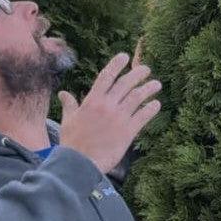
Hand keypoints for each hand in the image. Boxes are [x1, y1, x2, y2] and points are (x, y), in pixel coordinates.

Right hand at [58, 52, 161, 174]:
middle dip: (138, 73)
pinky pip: (144, 115)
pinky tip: (156, 104)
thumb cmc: (72, 143)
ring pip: (138, 96)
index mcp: (92, 101)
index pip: (106, 76)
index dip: (116, 64)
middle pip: (126, 83)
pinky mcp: (129, 131)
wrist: (80, 164)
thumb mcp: (68, 121)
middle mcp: (107, 106)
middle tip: (146, 70)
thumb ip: (69, 105)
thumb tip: (63, 93)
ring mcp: (119, 118)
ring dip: (149, 88)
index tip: (125, 57)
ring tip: (157, 84)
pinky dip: (152, 108)